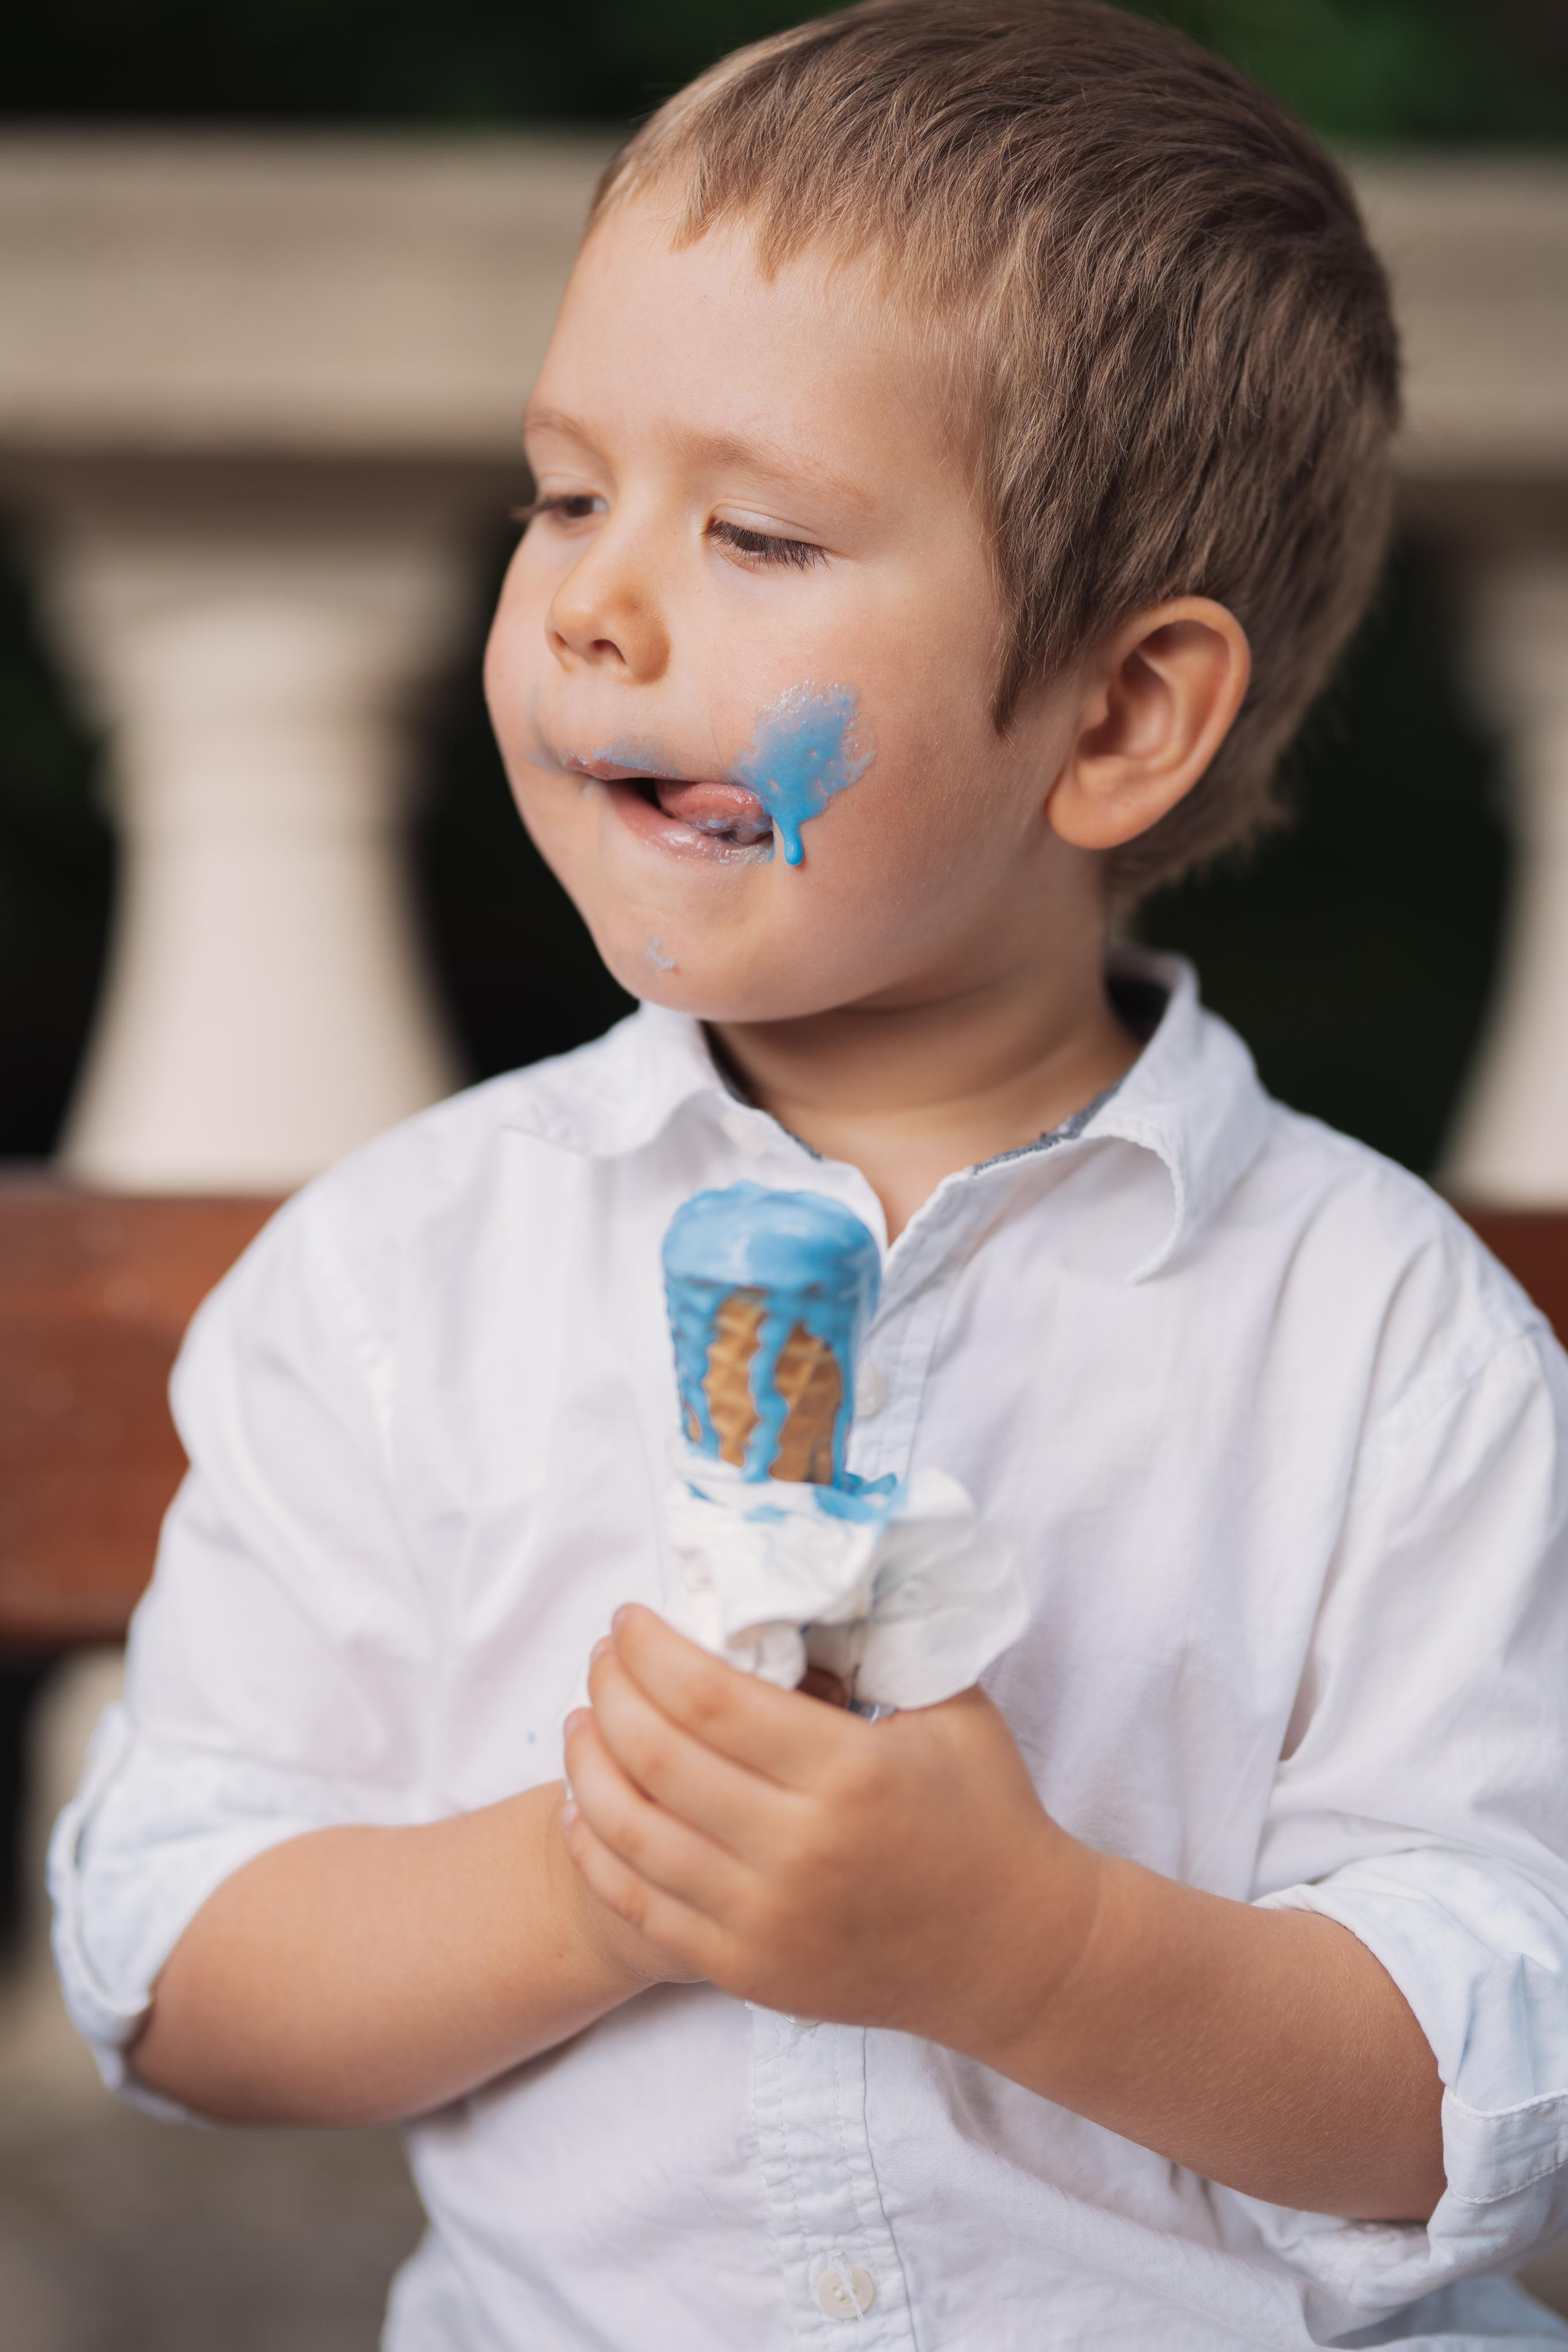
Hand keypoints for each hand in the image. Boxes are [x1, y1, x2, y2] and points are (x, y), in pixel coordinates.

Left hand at [561, 1605, 1099, 2052]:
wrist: (1014, 1953)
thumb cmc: (985, 1811)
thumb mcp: (949, 1703)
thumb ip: (876, 1641)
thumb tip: (794, 1577)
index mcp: (848, 1770)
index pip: (706, 1695)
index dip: (649, 1649)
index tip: (629, 1619)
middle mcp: (798, 1850)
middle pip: (655, 1754)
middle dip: (610, 1691)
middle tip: (603, 1658)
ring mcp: (767, 1921)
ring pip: (630, 1832)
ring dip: (588, 1766)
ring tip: (581, 1722)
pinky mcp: (750, 1973)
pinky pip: (642, 1907)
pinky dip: (597, 1852)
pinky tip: (584, 1808)